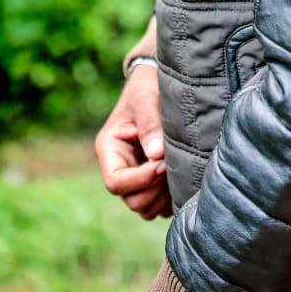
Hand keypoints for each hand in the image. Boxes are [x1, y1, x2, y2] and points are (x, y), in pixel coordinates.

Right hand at [95, 64, 171, 219]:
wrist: (154, 83)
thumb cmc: (146, 87)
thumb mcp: (145, 99)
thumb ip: (149, 124)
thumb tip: (156, 155)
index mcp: (109, 149)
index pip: (116, 182)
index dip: (140, 179)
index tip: (162, 164)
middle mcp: (119, 167)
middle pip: (131, 200)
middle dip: (154, 188)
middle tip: (173, 166)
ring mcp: (134, 177)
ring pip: (144, 208)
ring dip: (163, 196)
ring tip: (178, 170)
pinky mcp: (150, 181)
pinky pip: (158, 206)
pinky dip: (170, 199)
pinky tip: (181, 175)